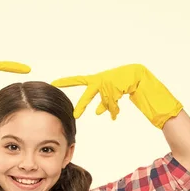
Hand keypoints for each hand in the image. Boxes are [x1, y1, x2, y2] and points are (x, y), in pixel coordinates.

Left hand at [51, 64, 182, 128]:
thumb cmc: (120, 82)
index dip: (66, 81)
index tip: (54, 82)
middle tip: (75, 115)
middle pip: (88, 94)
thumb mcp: (109, 93)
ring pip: (106, 102)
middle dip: (82, 105)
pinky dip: (113, 110)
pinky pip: (113, 103)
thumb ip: (103, 102)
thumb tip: (97, 113)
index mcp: (94, 80)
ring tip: (109, 112)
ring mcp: (107, 84)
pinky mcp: (116, 88)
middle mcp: (99, 81)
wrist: (135, 74)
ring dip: (110, 107)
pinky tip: (114, 116)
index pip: (77, 80)